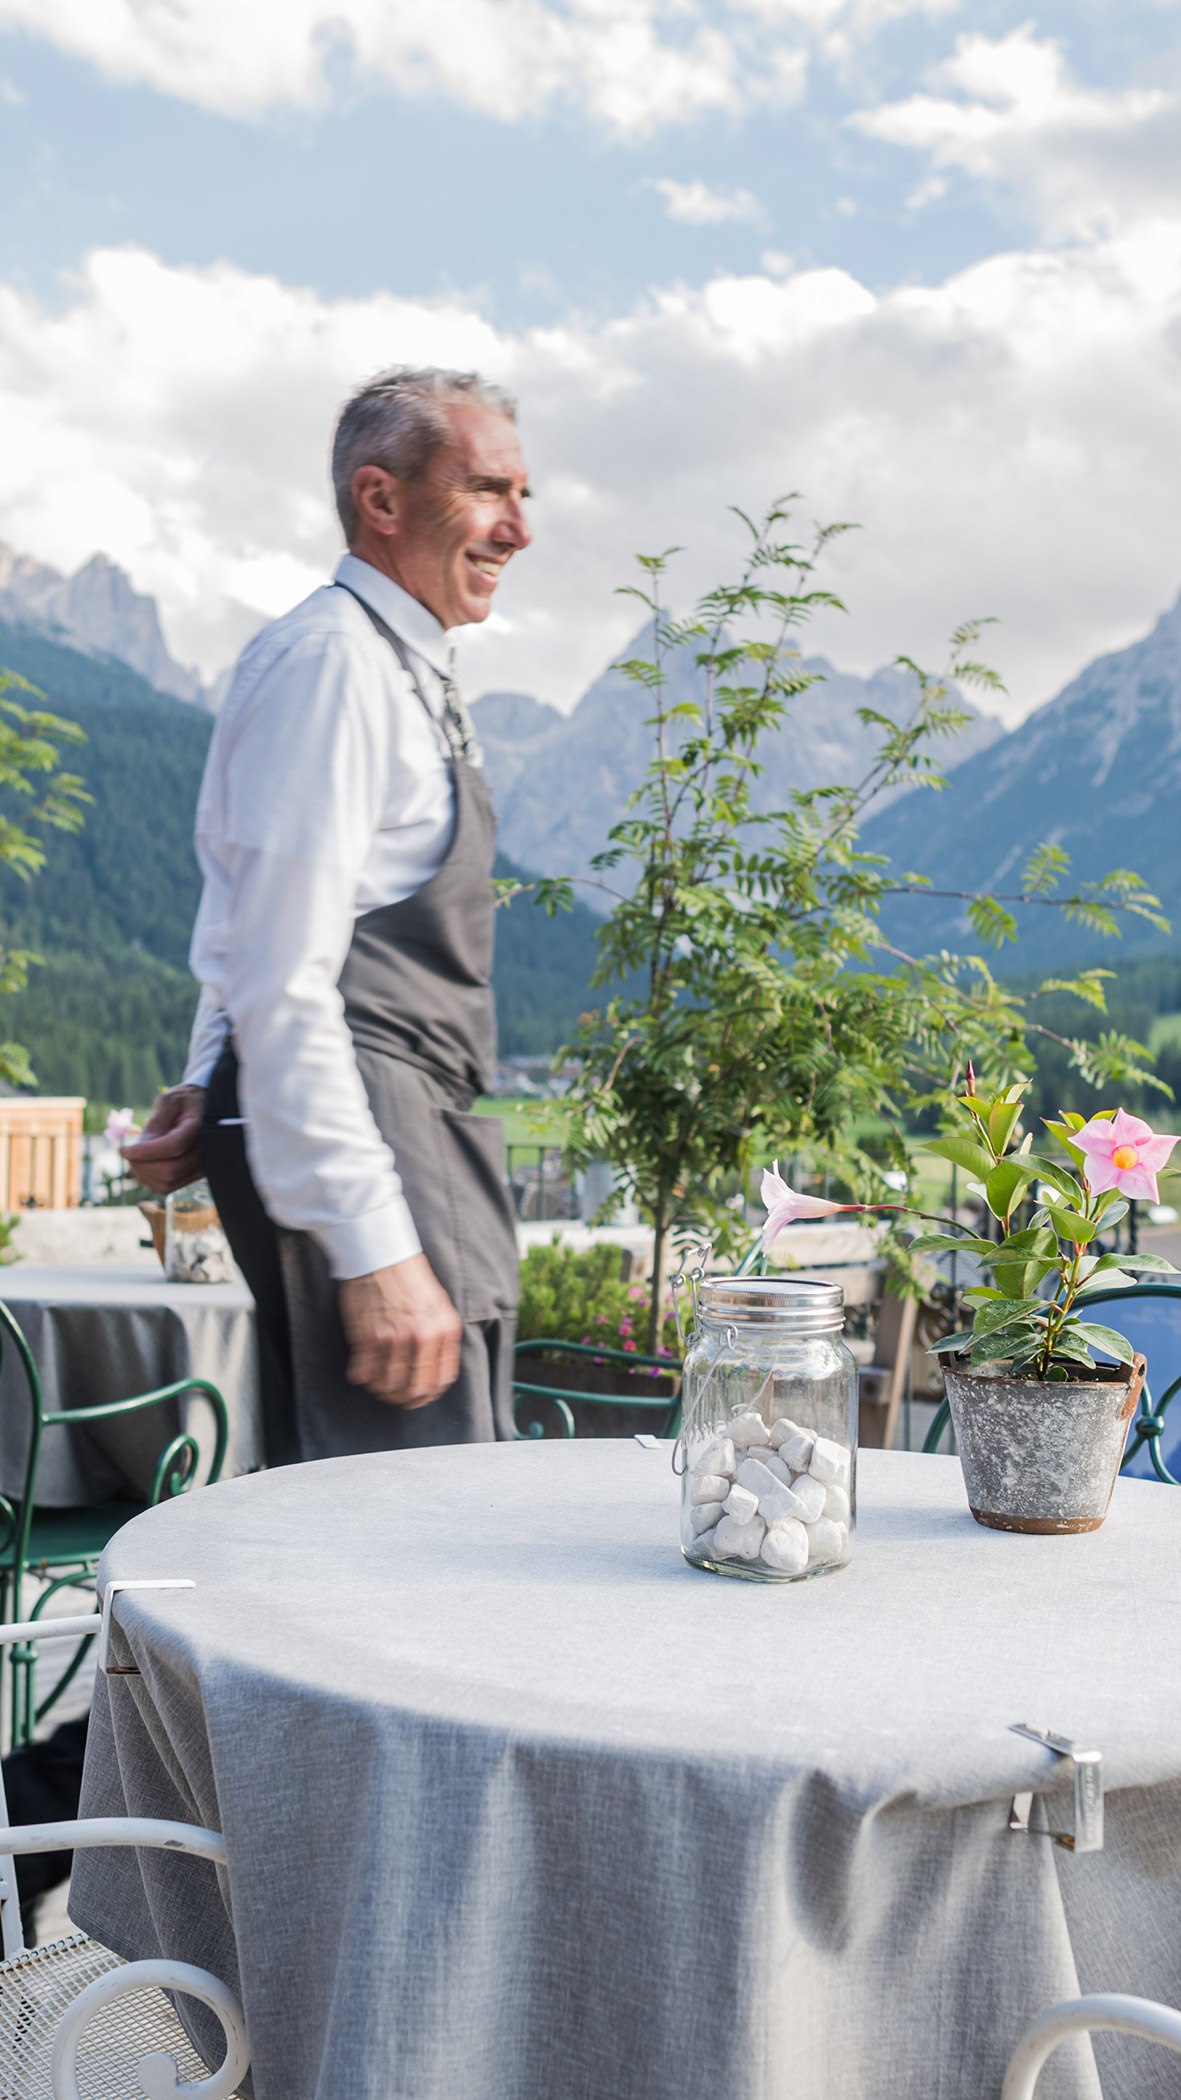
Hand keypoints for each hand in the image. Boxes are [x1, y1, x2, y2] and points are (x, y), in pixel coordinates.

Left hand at [121, 1085, 205, 1195]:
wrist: (204, 1110)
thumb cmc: (184, 1102)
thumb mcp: (169, 1101)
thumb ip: (157, 1120)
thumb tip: (143, 1145)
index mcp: (199, 1128)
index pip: (172, 1146)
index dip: (144, 1152)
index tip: (123, 1150)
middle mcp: (204, 1151)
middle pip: (169, 1170)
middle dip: (141, 1165)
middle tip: (127, 1153)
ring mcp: (201, 1166)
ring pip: (167, 1182)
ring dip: (144, 1174)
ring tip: (134, 1158)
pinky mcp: (193, 1176)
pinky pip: (168, 1187)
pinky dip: (150, 1180)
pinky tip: (144, 1166)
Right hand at [338, 1254, 462, 1407]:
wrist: (382, 1254)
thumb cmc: (409, 1277)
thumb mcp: (439, 1305)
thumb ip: (441, 1337)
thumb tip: (435, 1369)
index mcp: (444, 1330)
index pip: (441, 1379)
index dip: (429, 1394)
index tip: (419, 1396)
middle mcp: (422, 1338)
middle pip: (415, 1387)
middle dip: (405, 1398)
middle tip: (395, 1397)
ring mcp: (394, 1339)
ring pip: (388, 1384)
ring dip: (381, 1389)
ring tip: (376, 1384)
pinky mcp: (368, 1337)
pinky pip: (364, 1372)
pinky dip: (362, 1378)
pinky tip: (361, 1373)